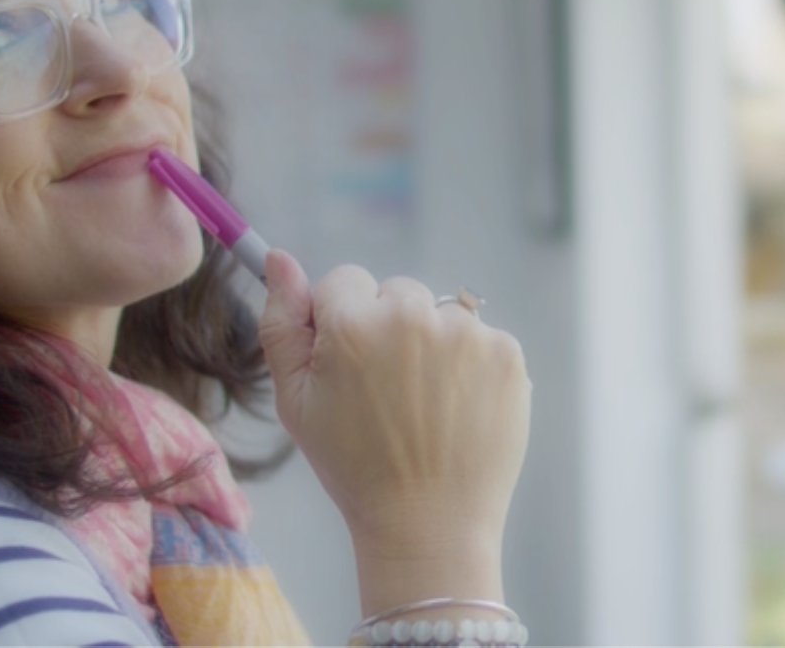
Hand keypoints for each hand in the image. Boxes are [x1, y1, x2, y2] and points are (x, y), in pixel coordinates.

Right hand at [258, 250, 530, 611]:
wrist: (428, 525)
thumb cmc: (352, 466)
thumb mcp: (294, 400)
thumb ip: (282, 322)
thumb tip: (278, 257)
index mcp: (353, 323)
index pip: (344, 281)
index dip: (342, 323)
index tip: (350, 366)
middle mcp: (412, 316)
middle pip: (396, 292)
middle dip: (389, 328)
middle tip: (389, 393)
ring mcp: (466, 333)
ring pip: (441, 314)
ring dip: (433, 345)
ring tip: (426, 406)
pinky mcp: (506, 354)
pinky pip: (480, 338)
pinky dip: (471, 367)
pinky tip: (457, 410)